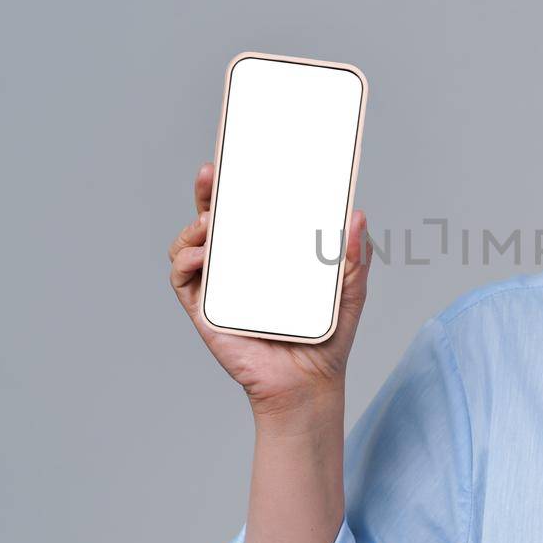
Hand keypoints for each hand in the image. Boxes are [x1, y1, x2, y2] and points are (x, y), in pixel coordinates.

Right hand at [166, 161, 373, 416]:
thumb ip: (355, 255)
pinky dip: (186, 260)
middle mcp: (238, 265)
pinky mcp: (205, 310)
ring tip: (212, 222)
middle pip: (211, 218)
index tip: (238, 158)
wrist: (308, 384)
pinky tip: (203, 254)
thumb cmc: (325, 336)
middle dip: (205, 191)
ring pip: (189, 243)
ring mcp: (218, 286)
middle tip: (211, 173)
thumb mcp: (349, 289)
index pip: (248, 210)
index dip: (239, 184)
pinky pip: (183, 278)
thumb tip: (359, 215)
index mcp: (267, 253)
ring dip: (194, 226)